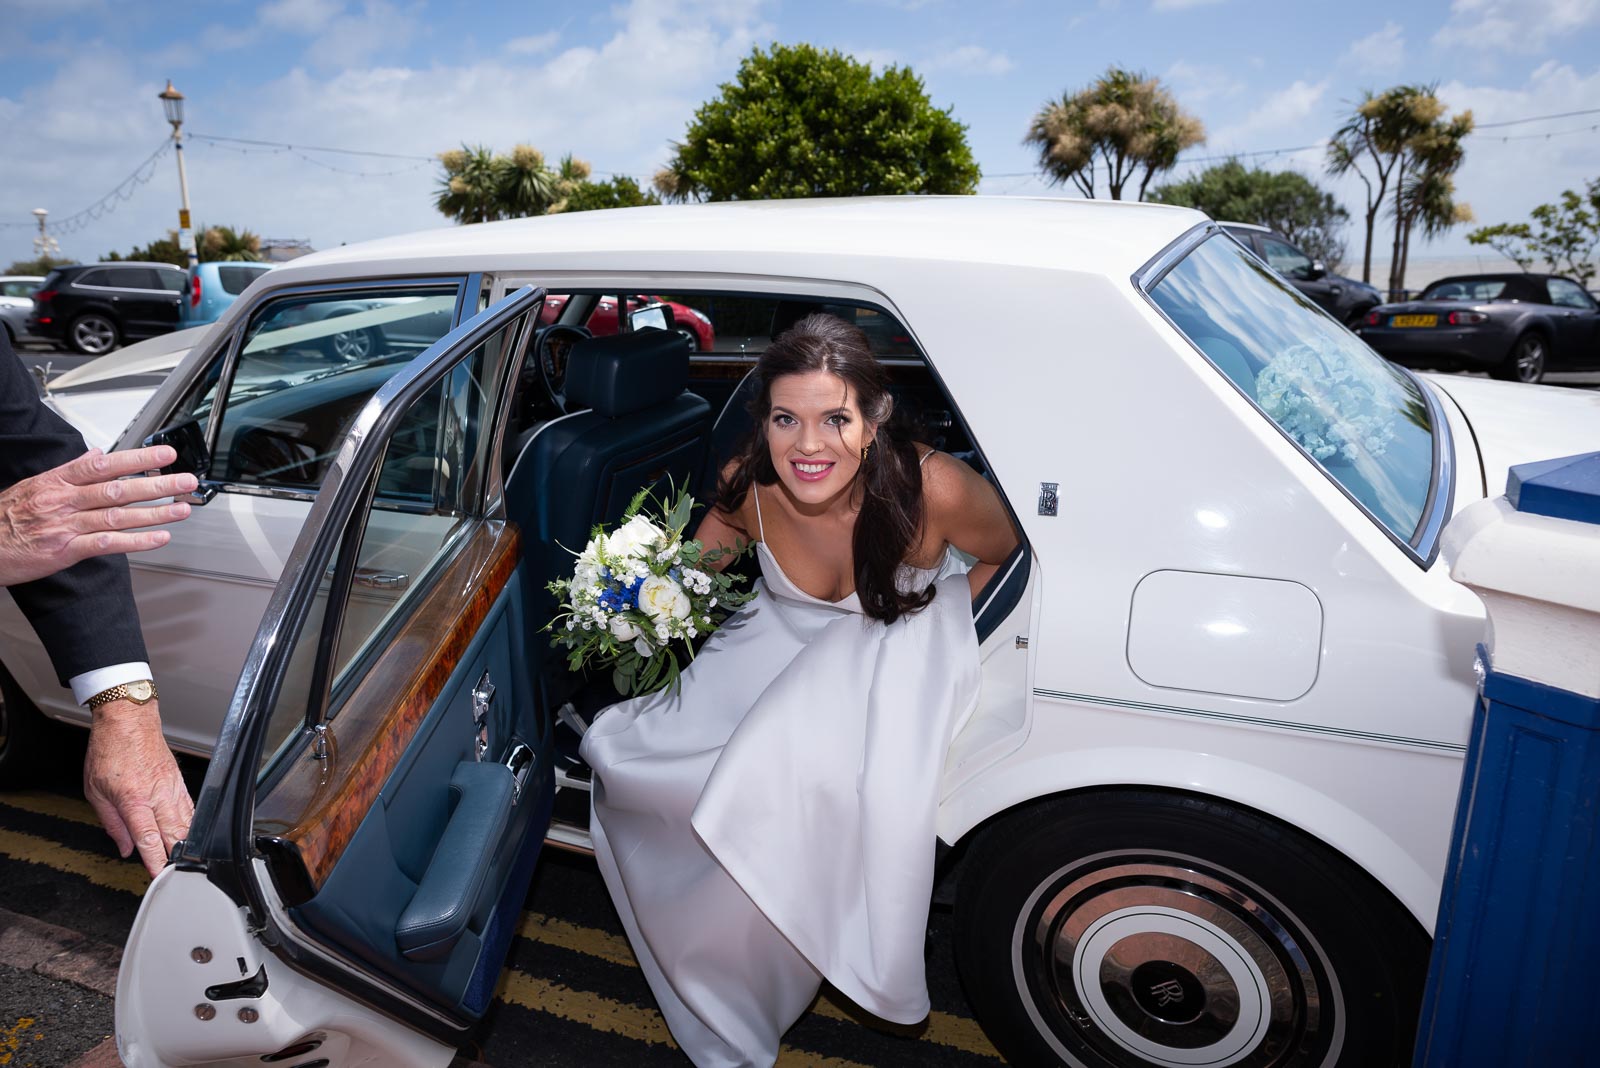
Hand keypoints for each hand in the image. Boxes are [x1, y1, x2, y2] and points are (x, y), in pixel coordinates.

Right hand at [0, 445, 196, 586]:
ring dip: (154, 513)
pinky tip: (158, 538)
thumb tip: (97, 455)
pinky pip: (106, 544)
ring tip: (181, 509)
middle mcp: (64, 501)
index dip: (137, 460)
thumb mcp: (36, 484)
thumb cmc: (7, 516)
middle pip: (118, 489)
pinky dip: (135, 542)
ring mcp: (66, 525)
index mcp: (58, 481)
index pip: (104, 465)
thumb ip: (71, 470)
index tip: (164, 456)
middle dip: (156, 485)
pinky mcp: (65, 551)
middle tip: (185, 481)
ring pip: (117, 516)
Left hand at [83, 698, 193, 876]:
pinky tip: (189, 835)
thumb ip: (111, 823)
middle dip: (177, 858)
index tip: (159, 876)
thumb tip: (123, 847)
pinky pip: (190, 809)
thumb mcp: (95, 791)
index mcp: (133, 799)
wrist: (129, 720)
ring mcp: (172, 788)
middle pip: (175, 834)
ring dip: (187, 844)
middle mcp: (157, 795)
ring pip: (187, 823)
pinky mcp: (179, 782)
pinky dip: (191, 825)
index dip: (155, 861)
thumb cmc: (110, 750)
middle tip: (176, 875)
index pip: (148, 838)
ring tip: (186, 861)